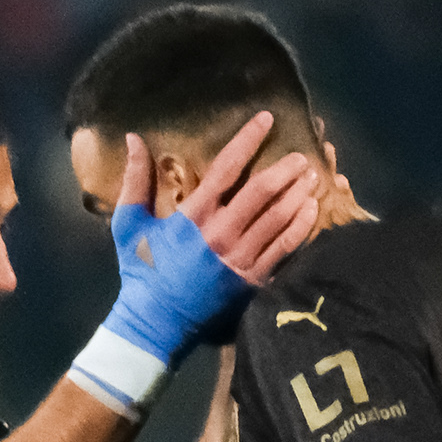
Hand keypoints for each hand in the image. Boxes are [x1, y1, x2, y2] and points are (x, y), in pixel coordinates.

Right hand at [105, 116, 316, 360]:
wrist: (156, 322)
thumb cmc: (141, 271)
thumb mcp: (129, 224)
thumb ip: (135, 180)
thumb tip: (134, 138)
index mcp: (194, 215)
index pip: (226, 168)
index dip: (248, 140)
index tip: (266, 119)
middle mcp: (221, 233)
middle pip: (262, 192)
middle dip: (285, 169)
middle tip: (301, 156)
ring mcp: (240, 258)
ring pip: (278, 219)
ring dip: (298, 194)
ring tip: (312, 177)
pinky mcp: (252, 280)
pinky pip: (283, 249)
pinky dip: (300, 228)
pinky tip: (312, 211)